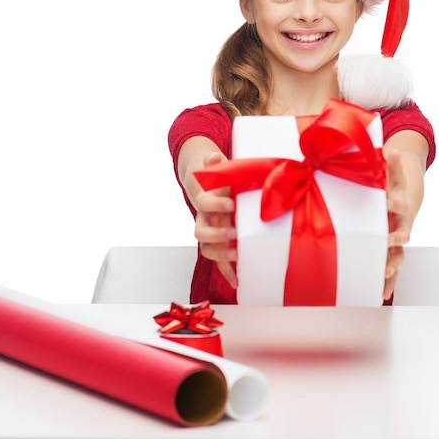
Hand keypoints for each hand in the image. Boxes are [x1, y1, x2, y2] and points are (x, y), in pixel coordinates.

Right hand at [193, 152, 237, 287]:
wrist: (206, 186)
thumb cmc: (216, 177)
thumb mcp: (217, 167)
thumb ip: (215, 163)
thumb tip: (214, 156)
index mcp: (205, 199)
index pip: (204, 203)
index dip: (215, 205)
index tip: (230, 205)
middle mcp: (204, 218)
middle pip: (200, 232)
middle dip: (216, 236)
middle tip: (234, 234)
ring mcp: (210, 232)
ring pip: (207, 249)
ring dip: (221, 255)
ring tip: (237, 257)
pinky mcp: (218, 242)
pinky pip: (220, 260)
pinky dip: (227, 272)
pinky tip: (239, 282)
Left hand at [383, 150, 411, 300]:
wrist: (403, 196)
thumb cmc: (391, 184)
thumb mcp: (390, 172)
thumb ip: (389, 164)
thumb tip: (392, 150)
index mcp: (398, 203)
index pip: (398, 203)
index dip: (395, 204)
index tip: (388, 203)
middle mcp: (401, 223)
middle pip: (401, 233)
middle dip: (394, 242)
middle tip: (387, 248)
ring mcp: (398, 238)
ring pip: (398, 255)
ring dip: (391, 265)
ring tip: (384, 276)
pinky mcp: (392, 250)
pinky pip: (391, 268)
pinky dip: (388, 282)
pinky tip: (381, 294)